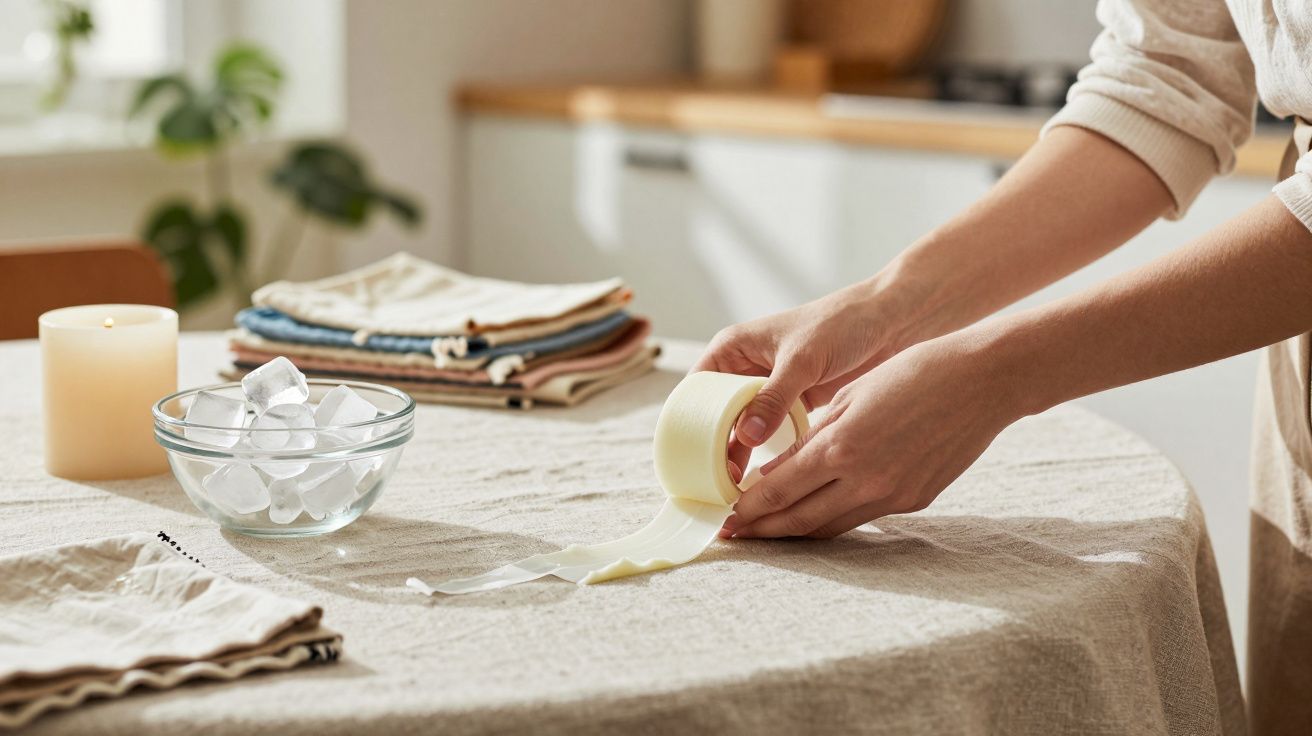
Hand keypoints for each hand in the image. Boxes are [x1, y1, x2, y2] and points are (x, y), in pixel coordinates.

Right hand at [692, 282, 911, 476]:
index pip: (697, 390)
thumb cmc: (841, 322)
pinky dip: (763, 450)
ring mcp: (767, 387)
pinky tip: (762, 475)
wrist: (889, 322)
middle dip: (714, 444)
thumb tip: (746, 436)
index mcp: (733, 348)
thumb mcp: (801, 360)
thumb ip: (773, 397)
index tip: (694, 455)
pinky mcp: (790, 403)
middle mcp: (744, 368)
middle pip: (714, 413)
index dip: (692, 422)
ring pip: (740, 426)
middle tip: (716, 478)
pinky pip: (767, 430)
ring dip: (738, 452)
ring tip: (735, 485)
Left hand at [720, 333, 1024, 538]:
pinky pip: (863, 517)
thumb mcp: (850, 397)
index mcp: (842, 447)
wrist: (982, 382)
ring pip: (830, 526)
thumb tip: (776, 474)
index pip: (778, 491)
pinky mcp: (915, 501)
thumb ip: (811, 440)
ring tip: (767, 532)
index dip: (747, 508)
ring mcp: (892, 495)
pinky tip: (815, 514)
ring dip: (795, 531)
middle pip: (799, 520)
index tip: (724, 517)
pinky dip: (832, 518)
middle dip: (762, 530)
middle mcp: (865, 480)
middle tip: (733, 535)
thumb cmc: (913, 373)